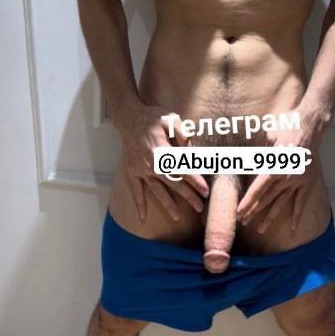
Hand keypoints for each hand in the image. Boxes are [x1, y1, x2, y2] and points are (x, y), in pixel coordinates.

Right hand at [121, 103, 209, 221]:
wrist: (129, 118)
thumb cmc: (152, 118)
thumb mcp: (171, 118)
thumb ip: (183, 132)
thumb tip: (192, 149)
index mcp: (161, 149)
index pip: (182, 168)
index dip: (195, 180)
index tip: (205, 190)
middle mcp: (151, 163)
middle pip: (172, 183)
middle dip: (187, 196)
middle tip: (200, 207)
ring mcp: (140, 169)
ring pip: (156, 190)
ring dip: (167, 204)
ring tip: (178, 217)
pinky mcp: (132, 171)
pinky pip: (136, 190)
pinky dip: (139, 203)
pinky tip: (143, 217)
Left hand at [236, 102, 330, 232]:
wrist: (311, 124)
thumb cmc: (286, 127)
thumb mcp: (267, 137)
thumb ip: (258, 153)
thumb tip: (245, 162)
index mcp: (275, 167)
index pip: (258, 190)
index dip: (247, 202)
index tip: (239, 213)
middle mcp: (286, 178)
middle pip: (267, 199)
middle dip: (253, 212)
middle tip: (242, 223)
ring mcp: (298, 181)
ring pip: (281, 203)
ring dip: (269, 217)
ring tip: (260, 229)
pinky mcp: (307, 182)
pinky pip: (301, 202)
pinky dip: (297, 215)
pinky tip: (292, 228)